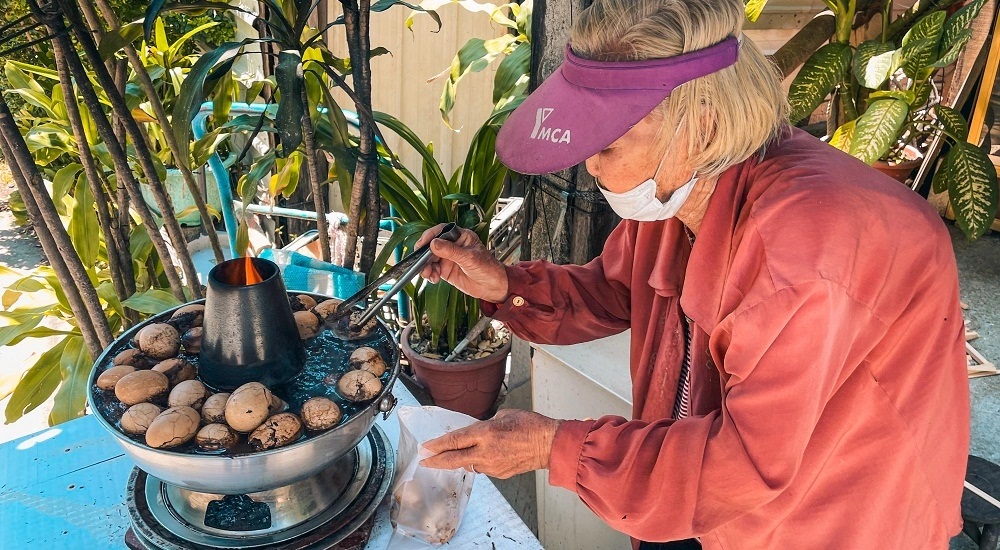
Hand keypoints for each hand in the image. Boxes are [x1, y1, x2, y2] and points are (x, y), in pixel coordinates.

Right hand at [415, 223, 508, 302]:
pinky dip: (429, 274)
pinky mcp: (445, 270)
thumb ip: (451, 251)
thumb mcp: (469, 258)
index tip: (422, 243)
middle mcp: (452, 246)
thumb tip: (434, 243)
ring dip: (425, 266)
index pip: (442, 231)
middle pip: (432, 245)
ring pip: (430, 259)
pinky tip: (434, 278)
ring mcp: (448, 258)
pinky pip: (432, 270)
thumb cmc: (488, 268)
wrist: (492, 287)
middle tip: (421, 262)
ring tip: (428, 274)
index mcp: (461, 236)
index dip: (430, 235)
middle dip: (425, 254)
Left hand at [419, 409, 560, 478]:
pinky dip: (479, 462)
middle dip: (436, 460)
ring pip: (468, 464)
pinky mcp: (500, 474)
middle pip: (454, 459)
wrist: (549, 445)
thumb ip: (486, 425)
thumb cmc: (531, 426)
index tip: (425, 448)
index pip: (454, 440)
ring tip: (451, 455)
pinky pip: (483, 468)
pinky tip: (483, 456)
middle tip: (423, 460)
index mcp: (486, 433)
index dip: (437, 445)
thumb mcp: (504, 415)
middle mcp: (486, 452)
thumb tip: (479, 433)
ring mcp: (492, 465)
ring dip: (459, 460)